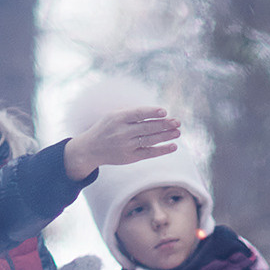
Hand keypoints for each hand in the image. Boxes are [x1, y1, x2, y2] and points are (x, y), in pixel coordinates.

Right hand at [62, 108, 180, 177]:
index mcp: (118, 118)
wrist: (91, 148)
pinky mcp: (130, 157)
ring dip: (166, 136)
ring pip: (150, 140)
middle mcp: (122, 132)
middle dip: (164, 124)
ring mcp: (126, 145)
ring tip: (178, 132)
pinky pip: (149, 153)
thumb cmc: (106, 128)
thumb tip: (156, 111)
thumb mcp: (113, 115)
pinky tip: (173, 146)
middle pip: (147, 127)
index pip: (138, 114)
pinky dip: (162, 150)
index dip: (152, 112)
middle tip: (178, 122)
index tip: (164, 111)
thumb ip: (131, 112)